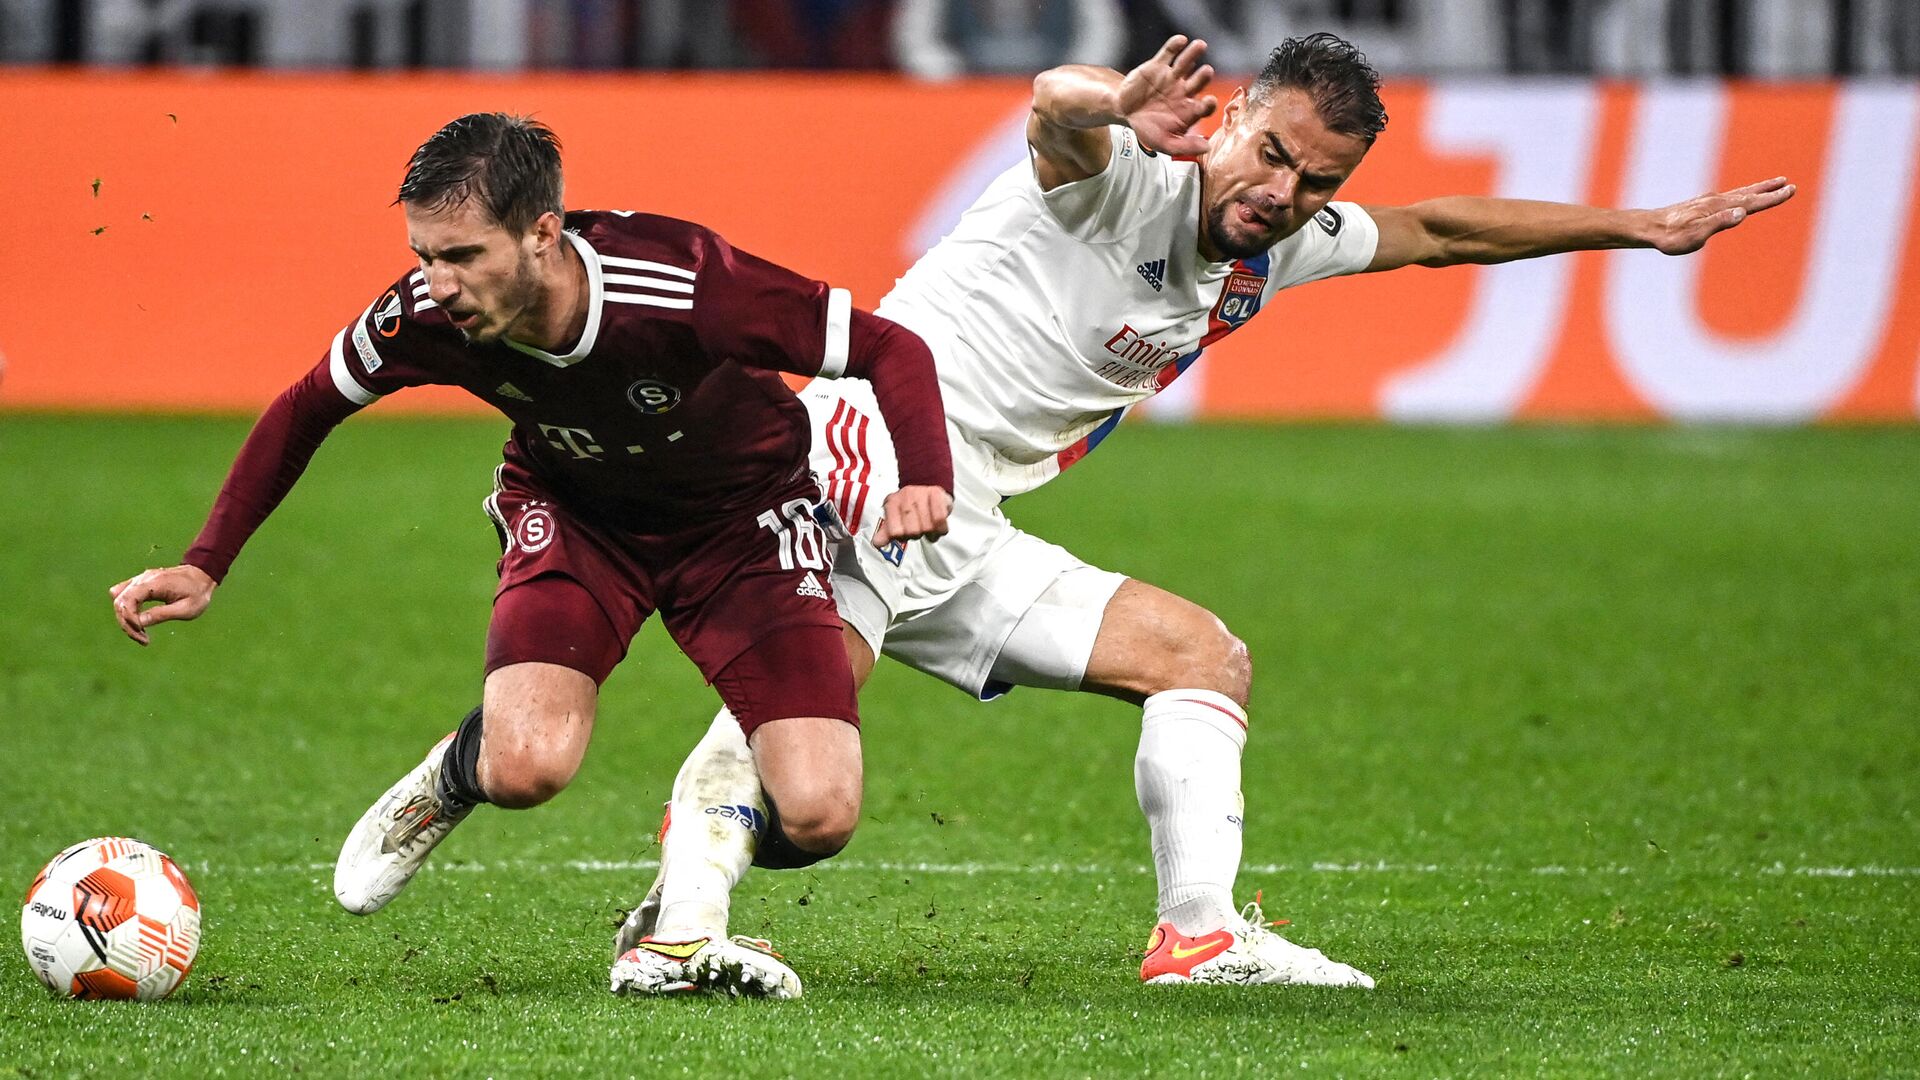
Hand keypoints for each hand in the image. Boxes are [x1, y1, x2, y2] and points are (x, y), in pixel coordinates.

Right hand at [109, 564, 215, 644]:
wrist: (202, 575)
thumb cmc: (197, 593)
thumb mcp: (186, 609)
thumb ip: (161, 614)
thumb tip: (139, 623)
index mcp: (155, 583)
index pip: (128, 600)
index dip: (129, 619)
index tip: (142, 632)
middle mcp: (143, 579)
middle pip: (120, 602)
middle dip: (127, 623)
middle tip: (143, 639)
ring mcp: (140, 580)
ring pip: (119, 600)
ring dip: (125, 619)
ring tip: (142, 634)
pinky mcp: (140, 584)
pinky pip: (124, 597)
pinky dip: (127, 611)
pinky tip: (139, 622)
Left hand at [872, 485, 952, 547]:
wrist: (926, 483)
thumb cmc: (910, 505)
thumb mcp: (895, 517)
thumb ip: (887, 531)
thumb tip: (878, 543)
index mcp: (891, 503)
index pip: (895, 532)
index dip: (902, 537)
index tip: (905, 533)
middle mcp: (905, 497)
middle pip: (913, 532)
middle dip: (918, 534)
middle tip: (919, 529)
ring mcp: (920, 494)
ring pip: (927, 527)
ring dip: (931, 533)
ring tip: (930, 528)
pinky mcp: (936, 494)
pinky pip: (940, 519)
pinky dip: (941, 528)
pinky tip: (938, 527)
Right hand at [1116, 35, 1217, 156]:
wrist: (1124, 111)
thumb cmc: (1147, 128)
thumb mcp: (1164, 143)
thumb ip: (1185, 146)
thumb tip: (1207, 148)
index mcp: (1188, 109)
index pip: (1204, 106)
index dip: (1208, 105)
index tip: (1208, 102)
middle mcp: (1183, 91)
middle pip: (1199, 81)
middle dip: (1203, 77)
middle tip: (1207, 72)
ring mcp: (1171, 77)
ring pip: (1186, 63)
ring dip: (1193, 54)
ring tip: (1200, 45)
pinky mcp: (1158, 65)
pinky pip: (1168, 52)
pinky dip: (1175, 45)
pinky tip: (1181, 41)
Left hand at [1646, 176, 1795, 255]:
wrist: (1649, 227)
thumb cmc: (1671, 236)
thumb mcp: (1696, 235)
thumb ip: (1719, 223)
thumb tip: (1742, 212)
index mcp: (1719, 207)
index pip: (1752, 202)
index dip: (1772, 198)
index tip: (1790, 190)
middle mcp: (1716, 201)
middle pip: (1749, 194)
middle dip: (1769, 190)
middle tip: (1789, 184)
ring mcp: (1709, 202)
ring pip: (1739, 193)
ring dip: (1758, 189)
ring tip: (1773, 183)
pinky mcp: (1701, 205)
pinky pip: (1729, 197)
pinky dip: (1742, 194)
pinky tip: (1740, 197)